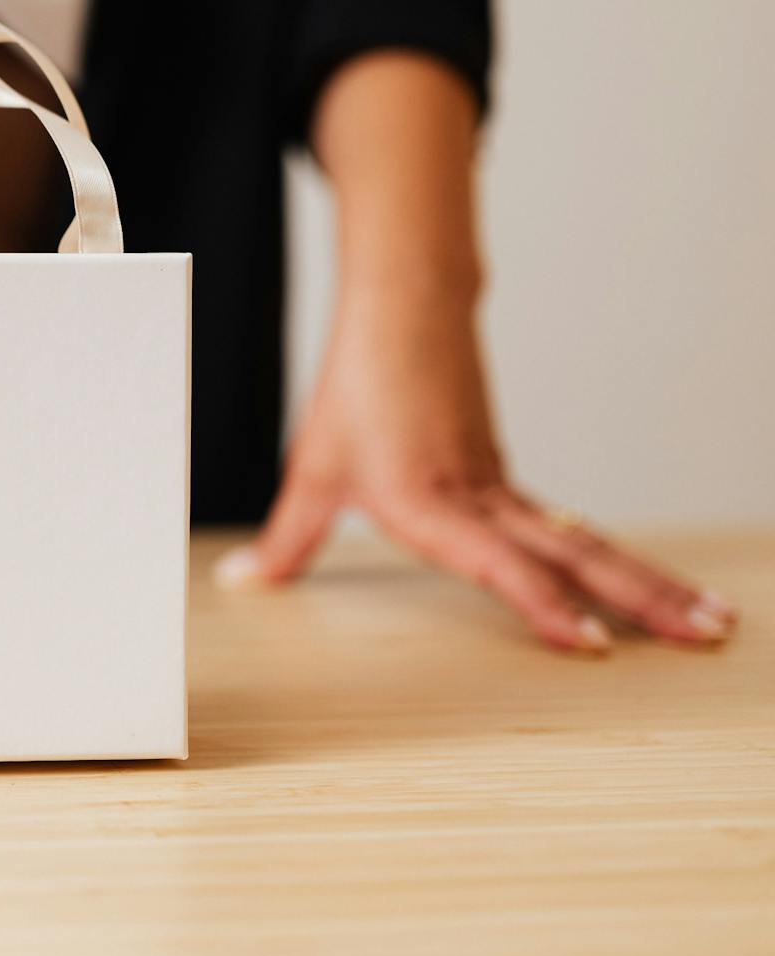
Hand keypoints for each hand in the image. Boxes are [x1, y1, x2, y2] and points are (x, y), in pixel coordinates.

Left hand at [215, 282, 739, 651]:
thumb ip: (287, 539)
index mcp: (430, 500)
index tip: (588, 642)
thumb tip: (244, 581)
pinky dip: (618, 561)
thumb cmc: (358, 389)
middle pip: (574, 553)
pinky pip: (572, 529)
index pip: (498, 560)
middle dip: (642, 599)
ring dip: (651, 583)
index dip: (541, 602)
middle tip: (706, 635)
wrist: (402, 312)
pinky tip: (657, 591)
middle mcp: (480, 498)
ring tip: (712, 621)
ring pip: (588, 541)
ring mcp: (503, 489)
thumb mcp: (313, 471)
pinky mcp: (508, 481)